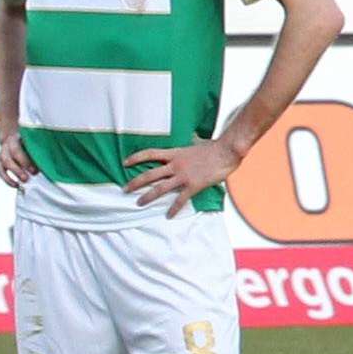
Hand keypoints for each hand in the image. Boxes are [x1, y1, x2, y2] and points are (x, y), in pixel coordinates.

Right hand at [0, 125, 36, 187]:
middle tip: (30, 176)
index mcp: (18, 137)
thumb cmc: (32, 143)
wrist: (18, 138)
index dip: (25, 160)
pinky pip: (0, 171)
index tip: (35, 170)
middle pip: (9, 156)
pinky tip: (16, 185)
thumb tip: (47, 166)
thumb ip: (40, 152)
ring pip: (3, 163)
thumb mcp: (37, 144)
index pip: (17, 149)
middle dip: (19, 168)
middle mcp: (8, 143)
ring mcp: (2, 151)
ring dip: (14, 173)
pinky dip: (7, 179)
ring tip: (25, 181)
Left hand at [124, 134, 245, 216]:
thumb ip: (193, 142)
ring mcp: (183, 176)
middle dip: (135, 182)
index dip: (136, 158)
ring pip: (160, 188)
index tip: (125, 162)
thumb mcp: (199, 142)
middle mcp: (176, 165)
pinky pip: (180, 199)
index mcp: (175, 153)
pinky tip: (168, 215)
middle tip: (125, 189)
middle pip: (150, 174)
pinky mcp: (193, 185)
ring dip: (148, 196)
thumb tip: (194, 138)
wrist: (226, 152)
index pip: (150, 154)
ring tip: (138, 203)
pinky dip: (174, 208)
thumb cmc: (215, 146)